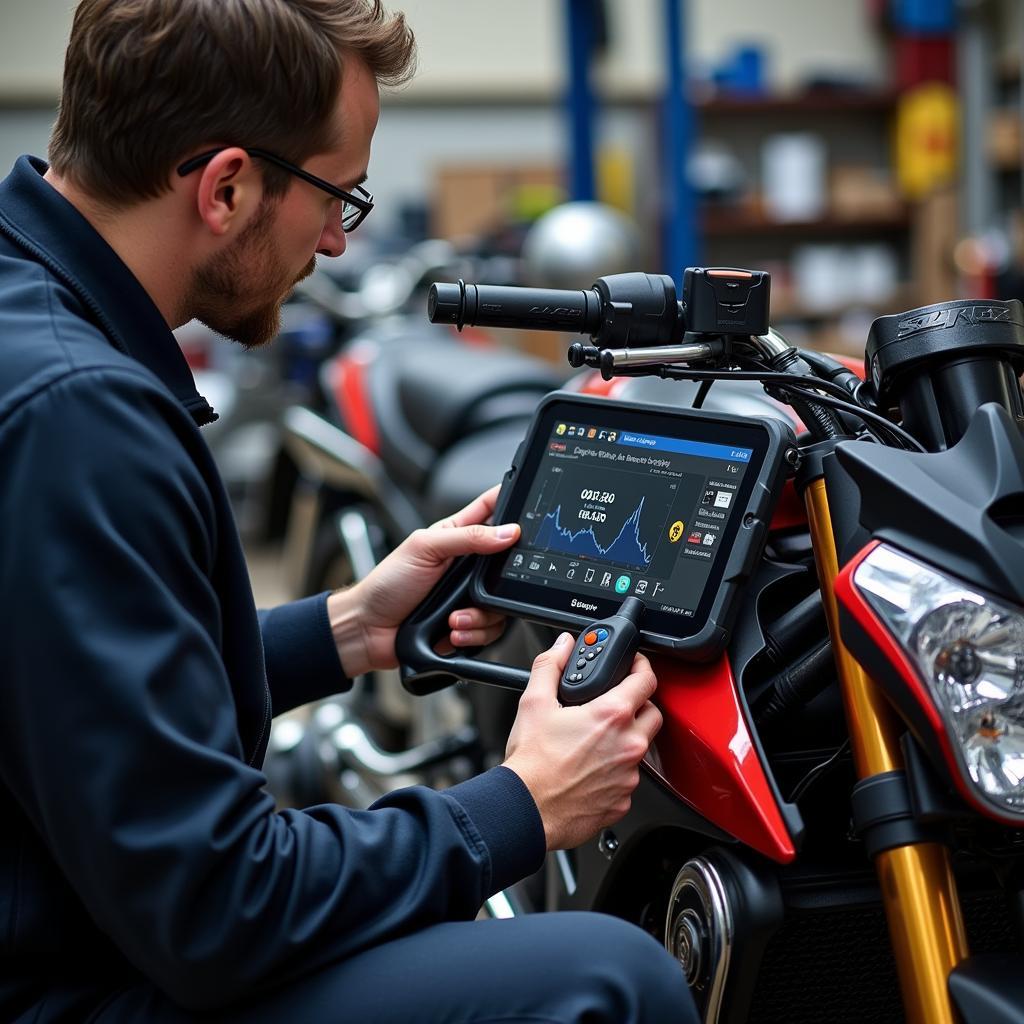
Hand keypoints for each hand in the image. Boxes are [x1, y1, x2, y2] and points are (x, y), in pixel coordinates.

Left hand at [326, 486, 519, 677]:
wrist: (369, 629)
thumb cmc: (386, 583)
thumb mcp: (424, 548)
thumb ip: (467, 536)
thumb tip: (506, 532)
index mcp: (457, 535)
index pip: (492, 510)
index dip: (512, 503)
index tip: (528, 510)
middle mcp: (467, 565)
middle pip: (507, 564)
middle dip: (497, 580)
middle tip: (474, 586)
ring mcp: (469, 595)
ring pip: (501, 603)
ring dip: (478, 615)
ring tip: (453, 617)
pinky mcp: (468, 623)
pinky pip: (491, 629)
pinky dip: (473, 633)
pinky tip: (452, 630)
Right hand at [502, 633, 661, 850]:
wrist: (526, 810)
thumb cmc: (532, 763)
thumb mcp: (534, 702)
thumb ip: (550, 666)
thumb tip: (562, 646)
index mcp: (611, 715)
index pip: (647, 679)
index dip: (642, 666)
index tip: (635, 665)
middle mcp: (628, 744)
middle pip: (652, 713)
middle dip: (638, 704)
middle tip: (616, 703)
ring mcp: (629, 775)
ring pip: (641, 748)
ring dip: (627, 739)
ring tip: (596, 740)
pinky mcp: (623, 800)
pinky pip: (629, 777)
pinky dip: (617, 770)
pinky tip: (592, 768)